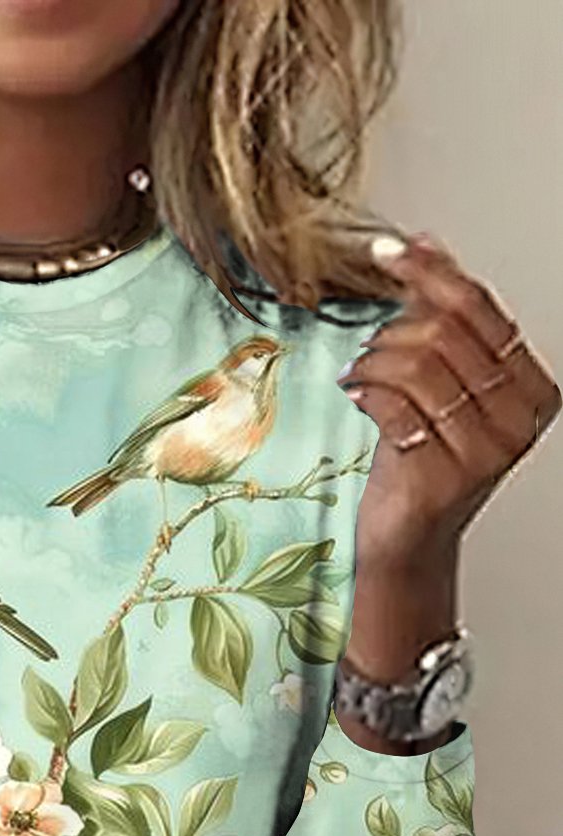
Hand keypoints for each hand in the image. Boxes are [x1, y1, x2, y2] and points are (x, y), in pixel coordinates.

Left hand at [338, 232, 558, 573]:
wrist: (407, 538)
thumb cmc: (421, 462)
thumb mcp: (440, 385)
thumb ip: (441, 319)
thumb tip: (424, 244)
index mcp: (531, 387)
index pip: (480, 309)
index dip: (429, 273)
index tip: (388, 252)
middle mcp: (518, 418)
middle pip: (446, 333)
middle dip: (393, 331)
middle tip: (368, 350)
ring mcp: (484, 450)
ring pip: (418, 365)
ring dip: (374, 362)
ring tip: (360, 376)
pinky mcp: (443, 475)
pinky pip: (395, 407)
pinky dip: (366, 392)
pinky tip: (356, 396)